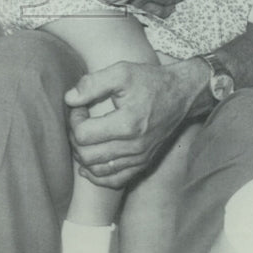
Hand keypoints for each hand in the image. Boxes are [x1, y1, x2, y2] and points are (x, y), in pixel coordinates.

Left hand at [65, 59, 203, 187]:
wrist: (183, 94)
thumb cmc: (152, 81)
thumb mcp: (123, 72)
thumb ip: (93, 83)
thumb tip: (69, 98)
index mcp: (128, 123)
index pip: (83, 134)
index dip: (74, 119)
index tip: (79, 107)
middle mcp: (134, 146)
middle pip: (86, 155)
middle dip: (75, 138)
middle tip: (80, 120)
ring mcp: (139, 158)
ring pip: (96, 170)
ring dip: (83, 155)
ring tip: (87, 136)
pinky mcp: (143, 163)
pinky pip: (114, 180)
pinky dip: (97, 175)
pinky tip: (89, 163)